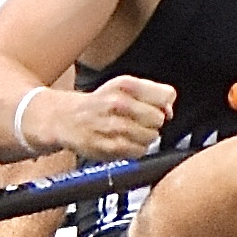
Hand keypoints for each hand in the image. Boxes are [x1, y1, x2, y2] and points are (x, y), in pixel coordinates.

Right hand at [42, 75, 175, 160]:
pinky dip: (134, 149)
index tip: (154, 107)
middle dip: (152, 122)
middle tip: (136, 121)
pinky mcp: (109, 147)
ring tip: (127, 131)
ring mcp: (113, 126)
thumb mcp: (123, 87)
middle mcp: (118, 103)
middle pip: (159, 118)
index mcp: (125, 85)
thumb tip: (170, 110)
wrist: (66, 119)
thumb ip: (152, 94)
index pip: (166, 96)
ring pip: (151, 137)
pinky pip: (139, 151)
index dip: (164, 105)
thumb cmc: (99, 103)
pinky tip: (122, 141)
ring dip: (143, 137)